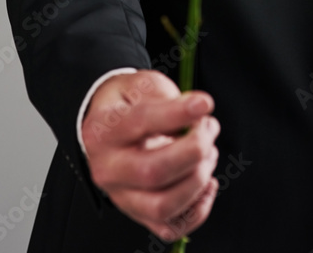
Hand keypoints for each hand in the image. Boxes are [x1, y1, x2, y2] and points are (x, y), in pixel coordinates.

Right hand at [81, 69, 219, 241]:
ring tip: (208, 152)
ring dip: (198, 180)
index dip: (177, 113)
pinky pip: (170, 227)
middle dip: (193, 150)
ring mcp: (122, 196)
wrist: (108, 127)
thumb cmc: (128, 104)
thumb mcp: (141, 84)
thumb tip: (197, 115)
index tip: (204, 104)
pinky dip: (197, 209)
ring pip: (163, 206)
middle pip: (152, 172)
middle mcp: (108, 168)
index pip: (141, 122)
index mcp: (103, 129)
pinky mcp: (138, 214)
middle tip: (208, 128)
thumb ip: (167, 97)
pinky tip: (206, 183)